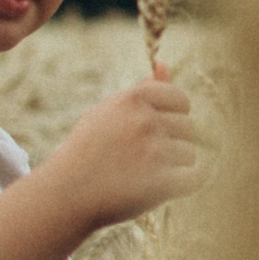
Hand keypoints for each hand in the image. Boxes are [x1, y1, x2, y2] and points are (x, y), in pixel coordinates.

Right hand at [38, 67, 201, 229]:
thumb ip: (140, 90)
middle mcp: (145, 121)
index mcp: (133, 99)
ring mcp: (154, 152)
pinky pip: (193, 178)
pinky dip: (180, 186)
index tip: (154, 131)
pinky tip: (155, 189)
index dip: (173, 117)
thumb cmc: (88, 151)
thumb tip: (163, 64)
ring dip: (174, 166)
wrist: (65, 194)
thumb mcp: (107, 113)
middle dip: (172, 142)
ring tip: (142, 175)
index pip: (180, 99)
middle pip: (188, 127)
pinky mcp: (162, 182)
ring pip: (190, 154)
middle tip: (142, 158)